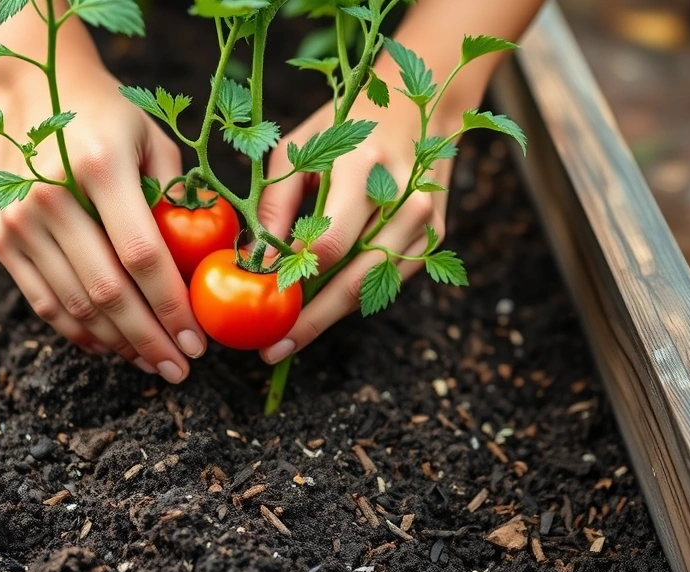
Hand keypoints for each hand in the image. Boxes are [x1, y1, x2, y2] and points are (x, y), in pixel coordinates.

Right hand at [0, 68, 205, 382]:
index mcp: (100, 167)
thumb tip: (209, 265)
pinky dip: (78, 332)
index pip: (143, 256)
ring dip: (117, 344)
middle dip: (149, 340)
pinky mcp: (2, 238)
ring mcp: (19, 220)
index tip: (198, 340)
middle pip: (106, 292)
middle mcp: (51, 196)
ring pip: (74, 306)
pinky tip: (109, 347)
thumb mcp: (154, 141)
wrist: (29, 92)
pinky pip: (43, 302)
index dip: (172, 306)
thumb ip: (179, 199)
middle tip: (180, 368)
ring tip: (151, 363)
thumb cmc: (108, 117)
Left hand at [256, 88, 462, 364]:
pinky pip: (391, 280)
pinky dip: (356, 297)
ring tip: (290, 338)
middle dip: (311, 319)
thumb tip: (254, 261)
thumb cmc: (346, 123)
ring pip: (374, 288)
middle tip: (272, 349)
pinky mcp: (435, 235)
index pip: (329, 244)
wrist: (422, 103)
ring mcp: (425, 220)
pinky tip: (323, 308)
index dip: (293, 279)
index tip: (259, 302)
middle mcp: (403, 198)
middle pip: (355, 280)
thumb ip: (275, 204)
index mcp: (363, 168)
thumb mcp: (300, 148)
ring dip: (331, 317)